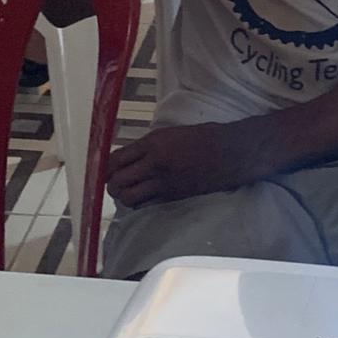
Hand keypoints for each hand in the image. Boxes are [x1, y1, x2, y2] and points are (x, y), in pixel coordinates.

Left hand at [106, 121, 274, 207]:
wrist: (231, 152)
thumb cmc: (205, 136)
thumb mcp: (172, 132)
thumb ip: (149, 145)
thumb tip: (129, 157)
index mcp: (154, 142)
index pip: (117, 159)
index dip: (107, 167)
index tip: (106, 168)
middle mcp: (156, 163)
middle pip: (118, 181)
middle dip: (111, 183)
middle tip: (114, 181)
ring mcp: (165, 182)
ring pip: (129, 197)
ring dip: (123, 195)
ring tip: (127, 190)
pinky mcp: (174, 196)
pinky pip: (146, 204)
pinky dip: (139, 202)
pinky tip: (142, 196)